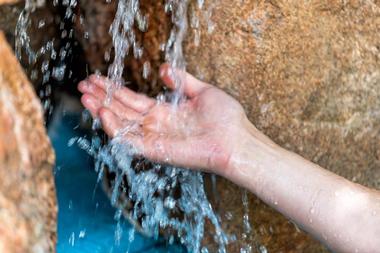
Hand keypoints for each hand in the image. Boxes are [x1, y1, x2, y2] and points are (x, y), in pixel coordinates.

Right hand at [78, 64, 252, 176]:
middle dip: (102, 98)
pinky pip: (131, 140)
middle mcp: (156, 125)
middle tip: (83, 86)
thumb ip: (181, 80)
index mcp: (165, 112)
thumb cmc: (225, 118)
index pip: (133, 100)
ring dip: (103, 111)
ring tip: (86, 97)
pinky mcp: (157, 151)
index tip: (97, 79)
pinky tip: (104, 113)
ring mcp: (155, 138)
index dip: (115, 90)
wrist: (236, 139)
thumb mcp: (202, 91)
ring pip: (122, 124)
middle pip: (123, 111)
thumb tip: (164, 68)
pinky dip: (116, 128)